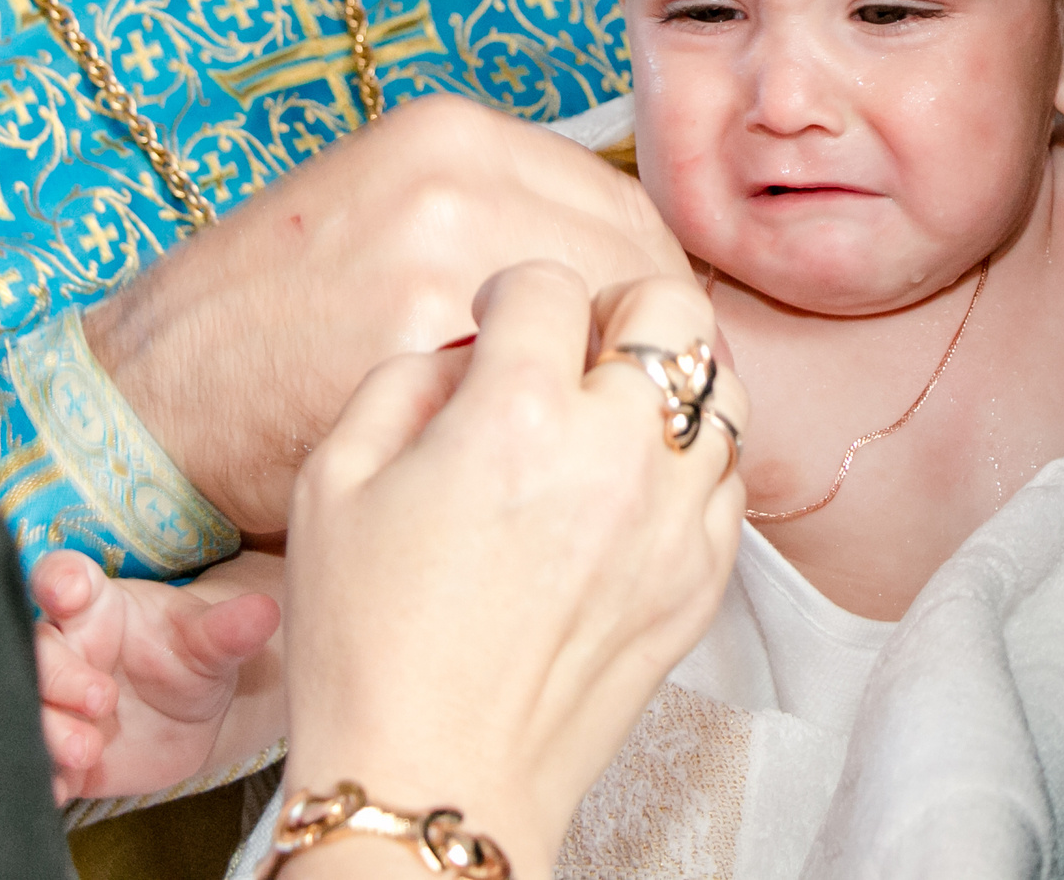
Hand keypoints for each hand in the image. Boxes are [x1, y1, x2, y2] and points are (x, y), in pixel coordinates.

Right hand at [32, 549, 283, 803]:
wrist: (195, 716)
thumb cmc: (193, 657)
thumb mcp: (214, 642)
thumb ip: (231, 629)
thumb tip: (265, 612)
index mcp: (96, 606)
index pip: (63, 578)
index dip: (58, 580)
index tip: (69, 591)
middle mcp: (66, 650)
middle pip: (36, 650)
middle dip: (59, 674)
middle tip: (102, 697)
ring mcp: (55, 703)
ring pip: (27, 708)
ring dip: (48, 728)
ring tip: (87, 748)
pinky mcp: (56, 754)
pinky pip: (35, 763)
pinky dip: (40, 777)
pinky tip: (57, 789)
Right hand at [85, 96, 691, 535]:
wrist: (152, 428)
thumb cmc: (252, 336)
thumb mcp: (364, 214)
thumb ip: (482, 214)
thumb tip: (592, 262)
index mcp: (448, 143)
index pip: (621, 204)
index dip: (644, 281)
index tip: (642, 329)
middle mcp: (470, 200)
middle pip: (643, 271)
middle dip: (650, 338)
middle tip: (635, 390)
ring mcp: (473, 297)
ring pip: (635, 351)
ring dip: (640, 396)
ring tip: (608, 433)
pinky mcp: (462, 391)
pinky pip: (600, 433)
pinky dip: (614, 460)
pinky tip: (579, 480)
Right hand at [279, 264, 745, 879]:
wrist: (434, 779)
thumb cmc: (367, 640)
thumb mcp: (332, 482)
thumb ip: (403, 381)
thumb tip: (468, 352)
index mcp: (515, 418)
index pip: (551, 285)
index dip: (513, 294)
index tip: (496, 326)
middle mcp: (614, 455)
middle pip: (673, 308)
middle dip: (619, 309)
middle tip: (573, 351)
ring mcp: (674, 520)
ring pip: (721, 388)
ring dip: (669, 383)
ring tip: (614, 417)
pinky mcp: (703, 580)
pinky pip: (731, 479)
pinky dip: (691, 464)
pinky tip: (635, 489)